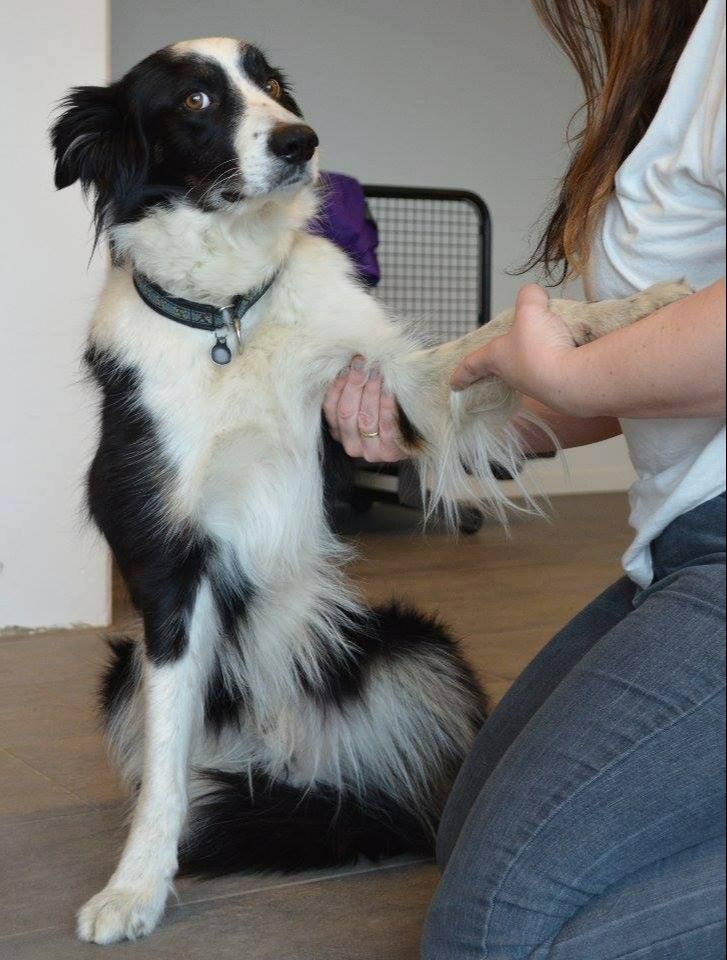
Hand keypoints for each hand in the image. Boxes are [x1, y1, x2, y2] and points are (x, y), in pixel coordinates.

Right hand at [323, 356, 405, 461]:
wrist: (416, 437)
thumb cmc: (387, 412)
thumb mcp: (366, 401)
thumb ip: (356, 387)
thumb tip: (352, 361)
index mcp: (338, 431)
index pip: (330, 407)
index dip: (337, 385)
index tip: (347, 364)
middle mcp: (350, 444)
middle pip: (346, 412)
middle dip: (354, 384)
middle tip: (362, 363)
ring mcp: (369, 452)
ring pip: (365, 419)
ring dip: (371, 392)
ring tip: (377, 371)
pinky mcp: (389, 453)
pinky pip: (386, 426)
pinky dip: (386, 406)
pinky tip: (389, 390)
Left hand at [450, 285, 581, 413]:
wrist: (574, 379)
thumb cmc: (540, 348)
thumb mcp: (530, 310)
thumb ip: (529, 297)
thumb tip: (534, 295)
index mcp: (497, 358)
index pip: (474, 364)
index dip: (463, 372)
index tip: (453, 383)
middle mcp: (515, 375)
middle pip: (505, 366)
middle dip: (507, 359)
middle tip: (513, 349)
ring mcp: (537, 385)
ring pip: (534, 367)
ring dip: (541, 355)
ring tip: (554, 340)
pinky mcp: (560, 388)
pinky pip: (558, 369)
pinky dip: (563, 358)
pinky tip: (573, 348)